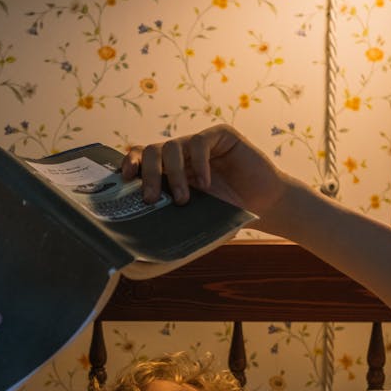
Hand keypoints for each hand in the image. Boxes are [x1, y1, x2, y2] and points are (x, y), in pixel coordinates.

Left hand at [122, 125, 290, 225]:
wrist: (265, 205)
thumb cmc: (228, 214)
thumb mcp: (195, 220)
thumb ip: (172, 223)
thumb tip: (141, 254)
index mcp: (169, 171)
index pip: (140, 159)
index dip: (130, 164)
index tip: (125, 180)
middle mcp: (181, 155)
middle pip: (151, 152)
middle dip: (147, 175)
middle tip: (150, 199)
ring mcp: (199, 144)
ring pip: (172, 147)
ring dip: (174, 175)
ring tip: (183, 200)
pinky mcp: (220, 136)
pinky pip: (200, 142)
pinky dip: (199, 163)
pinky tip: (206, 183)